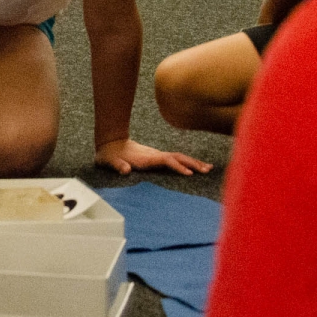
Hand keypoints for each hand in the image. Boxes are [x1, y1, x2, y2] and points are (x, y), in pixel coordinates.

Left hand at [95, 138, 211, 175]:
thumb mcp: (107, 160)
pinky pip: (176, 159)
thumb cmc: (108, 155)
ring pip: (179, 157)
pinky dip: (188, 163)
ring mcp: (157, 155)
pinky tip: (197, 167)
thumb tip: (124, 170)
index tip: (189, 173)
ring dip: (193, 162)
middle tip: (206, 170)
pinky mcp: (157, 158)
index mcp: (145, 158)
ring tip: (208, 168)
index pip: (165, 160)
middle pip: (177, 157)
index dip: (177, 166)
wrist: (110, 143)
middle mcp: (154, 155)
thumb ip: (116, 165)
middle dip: (192, 163)